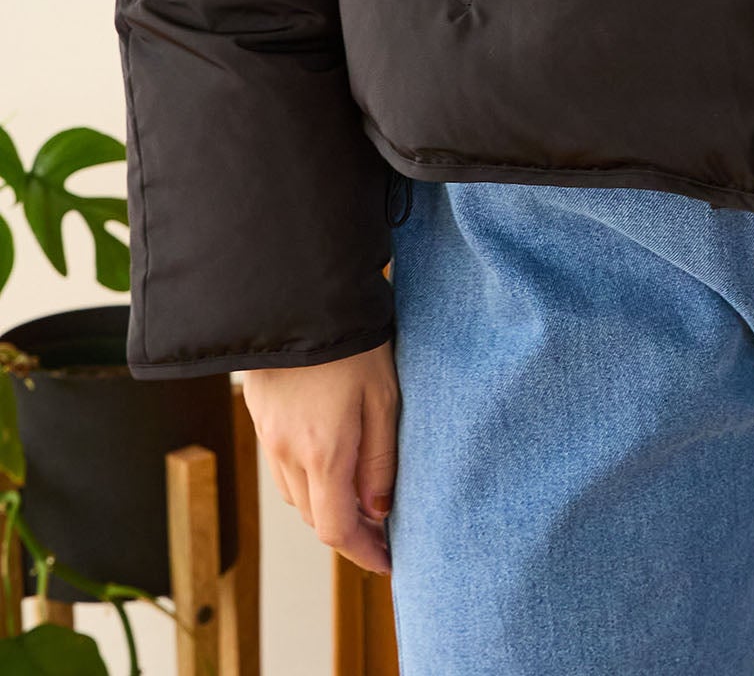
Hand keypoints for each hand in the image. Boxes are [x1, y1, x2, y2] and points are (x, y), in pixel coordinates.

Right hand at [241, 341, 399, 574]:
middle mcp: (288, 453)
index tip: (387, 562)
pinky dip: (307, 477)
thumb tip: (378, 510)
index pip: (337, 529)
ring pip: (297, 494)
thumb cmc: (352, 343)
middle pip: (316, 517)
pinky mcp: (259, 416)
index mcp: (323, 453)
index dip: (363, 553)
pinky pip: (283, 466)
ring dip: (326, 503)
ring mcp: (269, 436)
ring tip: (361, 492)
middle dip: (348, 529)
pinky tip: (330, 459)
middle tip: (383, 524)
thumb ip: (381, 460)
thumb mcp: (384, 398)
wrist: (298, 298)